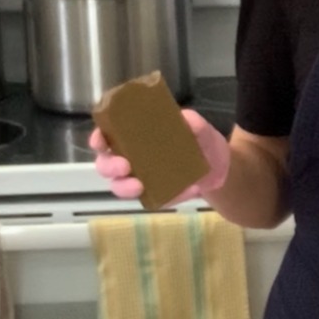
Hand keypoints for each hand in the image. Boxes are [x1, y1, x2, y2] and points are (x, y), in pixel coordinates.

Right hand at [89, 110, 230, 205]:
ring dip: (123, 187)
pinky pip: (148, 201)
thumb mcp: (201, 129)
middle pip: (106, 164)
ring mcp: (141, 179)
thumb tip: (184, 118)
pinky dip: (157, 198)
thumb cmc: (201, 142)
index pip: (107, 136)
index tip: (100, 140)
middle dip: (109, 166)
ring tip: (138, 186)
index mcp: (135, 137)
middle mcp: (132, 158)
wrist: (220, 168)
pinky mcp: (155, 197)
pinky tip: (174, 192)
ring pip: (119, 186)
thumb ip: (193, 122)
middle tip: (124, 166)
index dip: (98, 138)